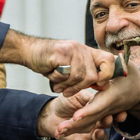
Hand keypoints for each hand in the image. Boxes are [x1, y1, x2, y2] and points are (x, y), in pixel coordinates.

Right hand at [0, 32, 115, 96]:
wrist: (30, 51)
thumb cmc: (52, 62)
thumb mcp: (72, 68)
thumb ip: (88, 75)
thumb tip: (105, 86)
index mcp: (87, 52)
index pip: (109, 59)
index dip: (108, 74)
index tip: (99, 84)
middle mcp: (81, 49)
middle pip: (91, 76)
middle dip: (78, 88)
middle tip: (67, 90)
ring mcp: (71, 50)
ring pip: (78, 77)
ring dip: (66, 85)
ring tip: (58, 84)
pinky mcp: (60, 53)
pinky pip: (64, 74)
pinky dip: (57, 80)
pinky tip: (52, 76)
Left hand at [37, 90, 119, 139]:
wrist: (50, 114)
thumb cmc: (65, 102)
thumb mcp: (78, 96)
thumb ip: (89, 96)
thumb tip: (100, 91)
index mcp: (98, 109)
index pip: (110, 111)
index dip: (117, 113)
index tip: (120, 114)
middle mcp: (96, 122)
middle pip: (106, 125)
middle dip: (107, 123)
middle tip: (106, 119)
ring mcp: (89, 133)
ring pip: (100, 137)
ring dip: (100, 136)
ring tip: (97, 133)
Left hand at [57, 62, 139, 137]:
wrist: (138, 90)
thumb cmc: (131, 76)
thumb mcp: (125, 67)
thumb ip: (115, 64)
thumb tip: (111, 61)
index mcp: (112, 96)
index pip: (99, 106)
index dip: (88, 112)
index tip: (76, 117)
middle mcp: (108, 109)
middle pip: (91, 120)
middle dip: (75, 126)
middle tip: (60, 129)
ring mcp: (105, 116)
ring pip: (89, 126)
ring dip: (73, 130)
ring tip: (58, 132)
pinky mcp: (101, 119)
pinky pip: (90, 128)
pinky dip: (78, 133)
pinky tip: (63, 135)